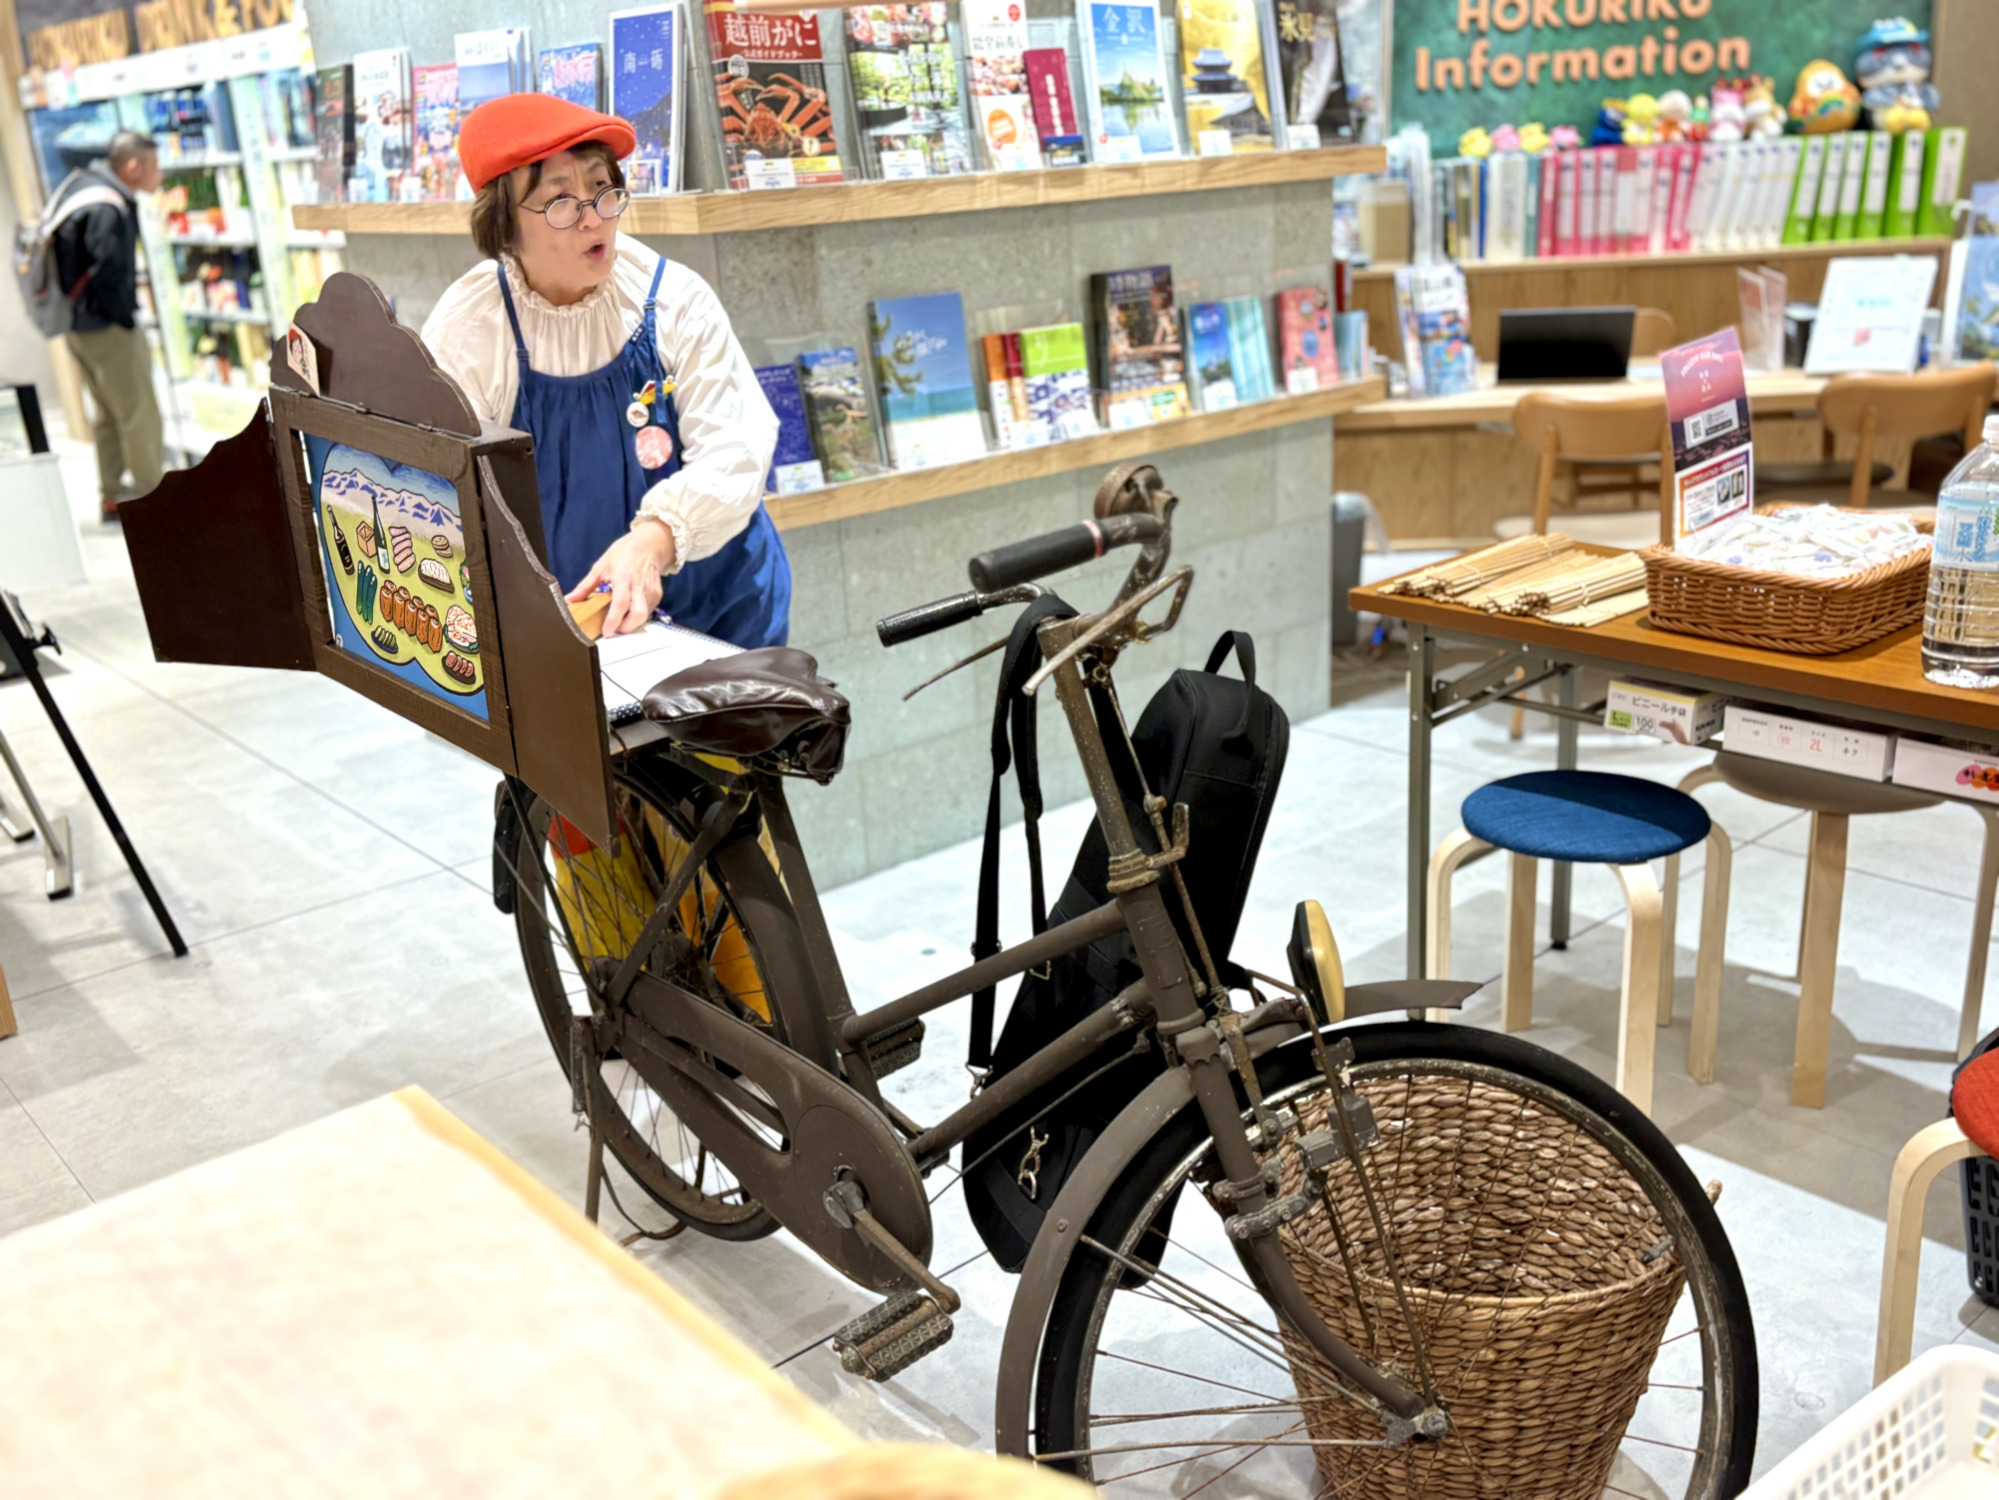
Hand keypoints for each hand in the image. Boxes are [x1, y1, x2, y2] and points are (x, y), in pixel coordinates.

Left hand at [565, 518, 677, 635]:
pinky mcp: (657, 595)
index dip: (613, 620)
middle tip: (613, 630)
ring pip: (644, 616)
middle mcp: (639, 585)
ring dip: (631, 623)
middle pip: (638, 614)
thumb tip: (570, 599)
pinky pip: (648, 612)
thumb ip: (585, 586)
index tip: (606, 632)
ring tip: (619, 620)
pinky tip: (629, 610)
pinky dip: (637, 616)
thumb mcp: (600, 566)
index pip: (621, 603)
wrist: (649, 545)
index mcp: (623, 576)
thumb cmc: (623, 553)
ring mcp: (651, 591)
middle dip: (626, 628)